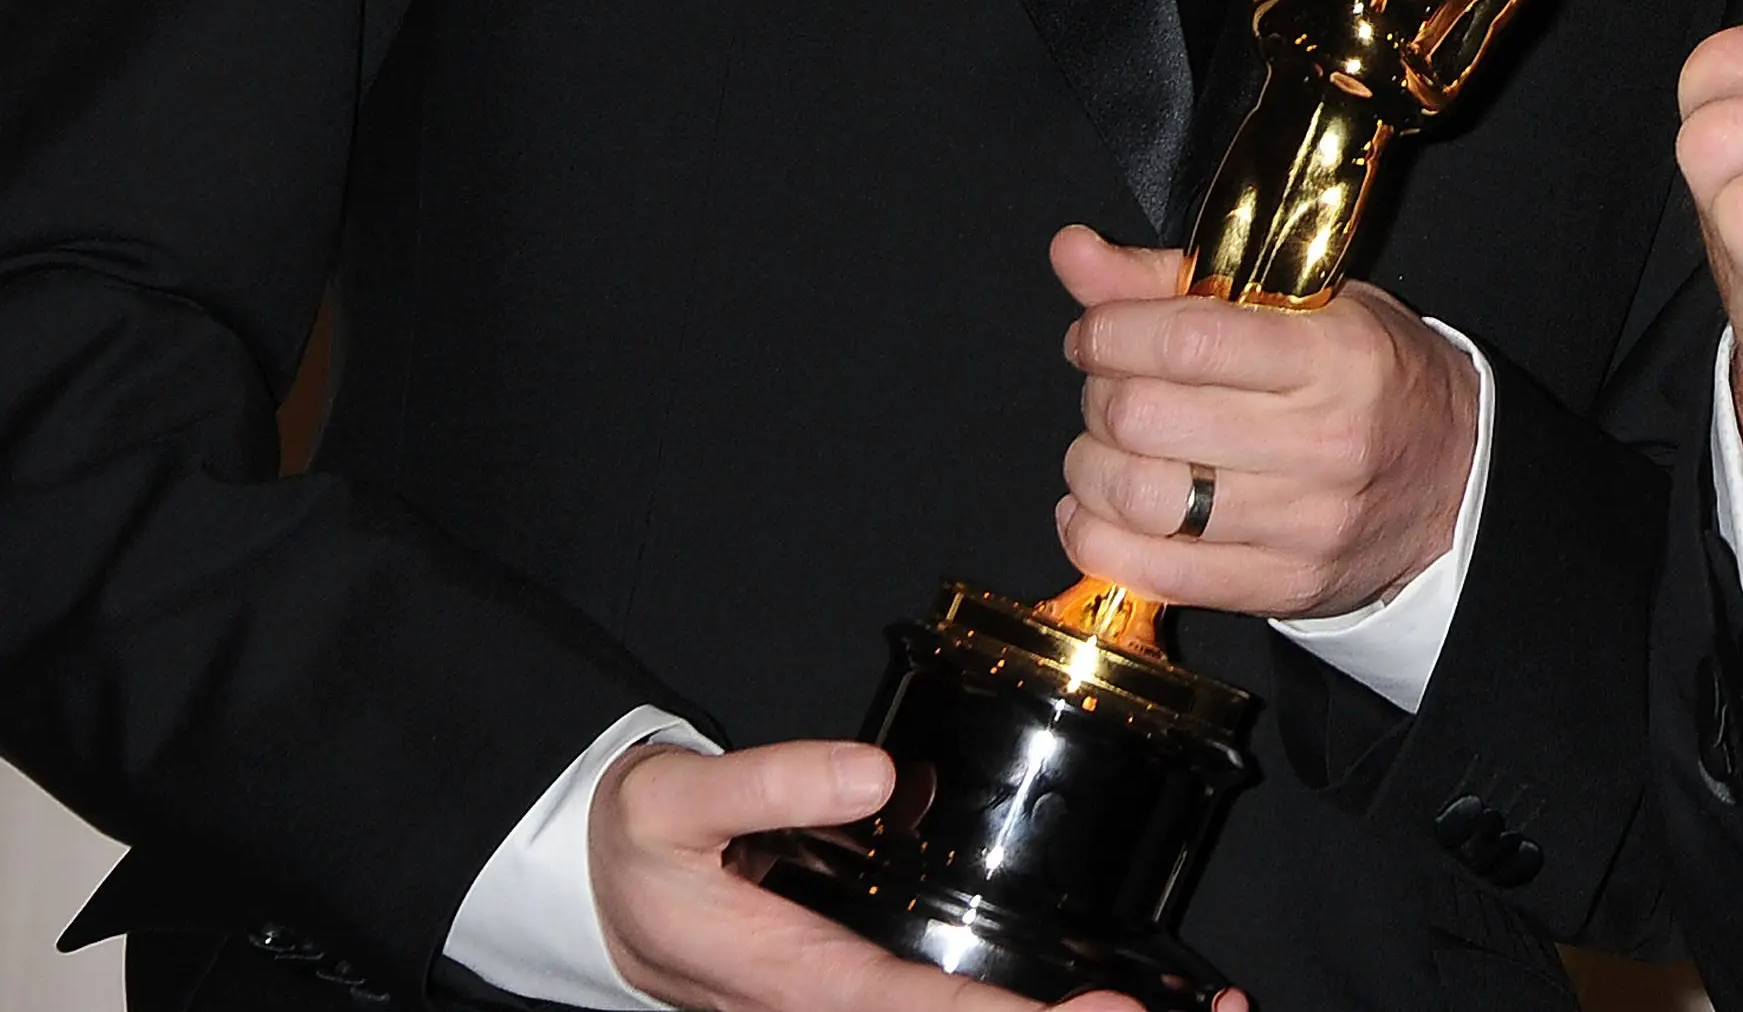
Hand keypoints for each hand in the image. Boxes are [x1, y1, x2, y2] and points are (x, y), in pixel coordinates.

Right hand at [590, 736, 1183, 1011]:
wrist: (598, 886)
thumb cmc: (639, 850)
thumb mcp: (676, 803)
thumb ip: (771, 783)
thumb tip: (875, 774)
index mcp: (792, 976)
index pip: (910, 1009)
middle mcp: (824, 1006)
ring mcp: (840, 1004)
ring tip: (1124, 1009)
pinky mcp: (852, 991)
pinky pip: (933, 1009)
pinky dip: (997, 1006)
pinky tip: (1070, 997)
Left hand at [1049, 227, 1479, 620]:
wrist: (1457, 482)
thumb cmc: (1374, 377)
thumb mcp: (1305, 302)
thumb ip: (1177, 278)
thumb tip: (1070, 253)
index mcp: (1337, 355)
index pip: (1189, 341)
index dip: (1112, 331)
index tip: (1095, 332)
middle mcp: (1324, 440)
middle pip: (1148, 420)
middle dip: (1098, 397)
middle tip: (1107, 387)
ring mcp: (1304, 523)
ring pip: (1141, 499)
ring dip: (1089, 468)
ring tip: (1103, 448)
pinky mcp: (1282, 587)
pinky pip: (1153, 573)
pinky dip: (1096, 538)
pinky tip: (1098, 510)